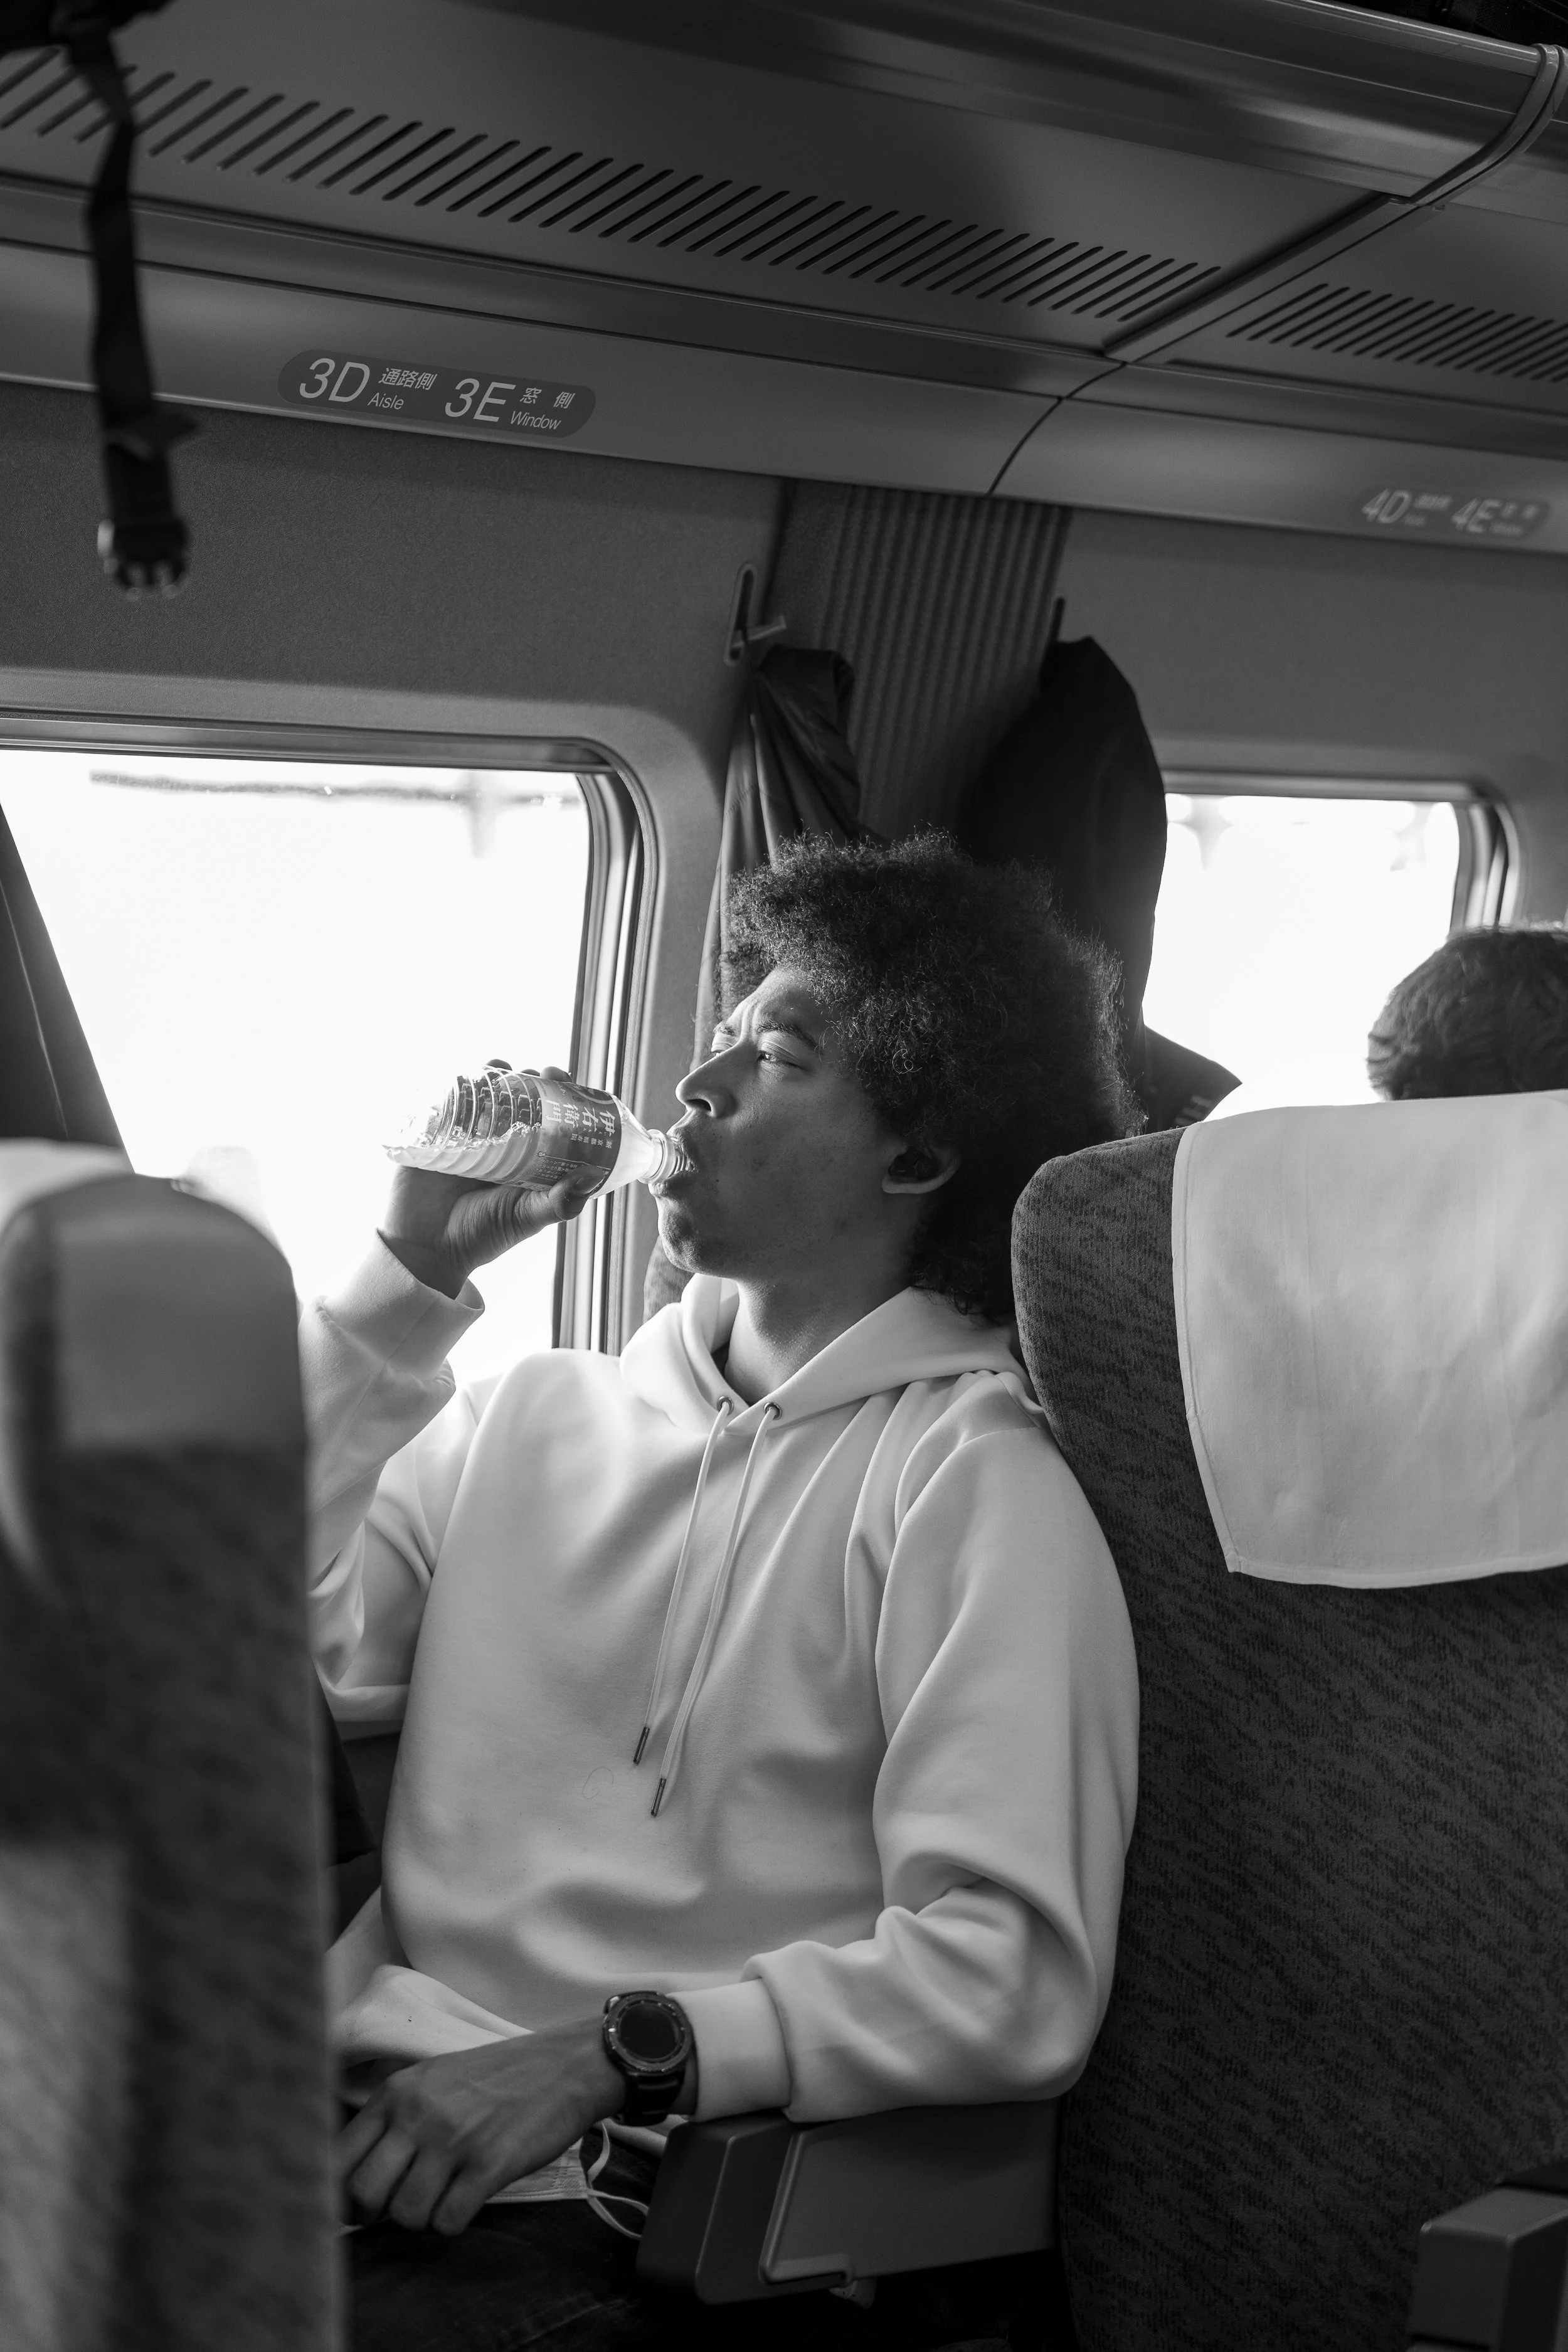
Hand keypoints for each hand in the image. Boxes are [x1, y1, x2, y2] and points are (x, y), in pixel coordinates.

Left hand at [337, 2018, 623, 2234]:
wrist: (563, 2066)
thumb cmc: (496, 2078)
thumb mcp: (434, 2081)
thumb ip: (394, 2120)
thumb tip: (356, 2185)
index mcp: (398, 2092)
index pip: (339, 2157)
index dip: (340, 2194)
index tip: (357, 2206)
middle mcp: (417, 2113)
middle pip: (363, 2193)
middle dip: (376, 2214)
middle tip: (400, 2208)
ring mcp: (452, 2139)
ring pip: (406, 2214)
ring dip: (422, 2218)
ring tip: (444, 2196)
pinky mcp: (488, 2165)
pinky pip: (447, 2221)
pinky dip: (454, 2221)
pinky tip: (469, 2198)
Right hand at [381, 1067, 593, 1298]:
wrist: (428, 1250)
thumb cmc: (482, 1236)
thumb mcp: (526, 1217)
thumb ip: (559, 1202)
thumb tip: (591, 1176)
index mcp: (525, 1156)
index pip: (547, 1117)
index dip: (559, 1095)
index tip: (565, 1080)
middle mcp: (497, 1141)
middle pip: (517, 1097)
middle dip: (530, 1078)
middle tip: (539, 1074)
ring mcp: (464, 1136)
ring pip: (482, 1093)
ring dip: (494, 1074)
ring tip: (503, 1067)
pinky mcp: (431, 1135)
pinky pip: (443, 1102)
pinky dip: (454, 1085)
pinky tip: (465, 1076)